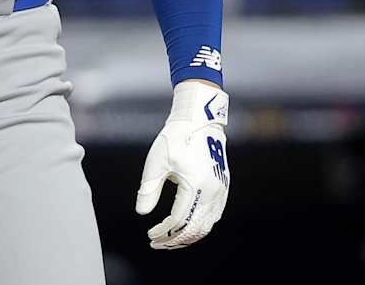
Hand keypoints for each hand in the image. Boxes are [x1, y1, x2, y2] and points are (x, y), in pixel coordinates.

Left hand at [136, 80, 229, 249]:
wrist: (200, 121)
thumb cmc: (175, 138)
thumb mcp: (156, 162)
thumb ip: (148, 189)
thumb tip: (141, 213)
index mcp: (195, 186)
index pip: (179, 221)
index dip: (164, 232)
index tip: (150, 234)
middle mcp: (212, 192)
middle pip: (195, 229)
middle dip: (175, 240)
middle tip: (157, 243)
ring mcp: (220, 191)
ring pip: (206, 226)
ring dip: (188, 236)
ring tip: (169, 239)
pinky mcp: (223, 188)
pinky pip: (213, 216)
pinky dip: (200, 227)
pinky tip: (185, 227)